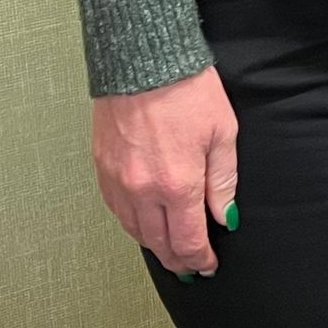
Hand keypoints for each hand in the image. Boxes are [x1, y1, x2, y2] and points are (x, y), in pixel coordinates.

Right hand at [92, 67, 239, 277]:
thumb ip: (222, 182)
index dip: (200, 259)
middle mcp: (143, 190)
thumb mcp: (222, 133)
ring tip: (170, 251)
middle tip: (191, 267)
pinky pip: (116, 210)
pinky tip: (143, 223)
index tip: (209, 266)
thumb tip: (225, 217)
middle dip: (178, 259)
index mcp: (177, 185)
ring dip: (154, 245)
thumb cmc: (188, 90)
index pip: (189, 240)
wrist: (144, 59)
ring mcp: (118, 180)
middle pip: (160, 243)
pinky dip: (131, 223)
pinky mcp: (102, 167)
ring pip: (134, 230)